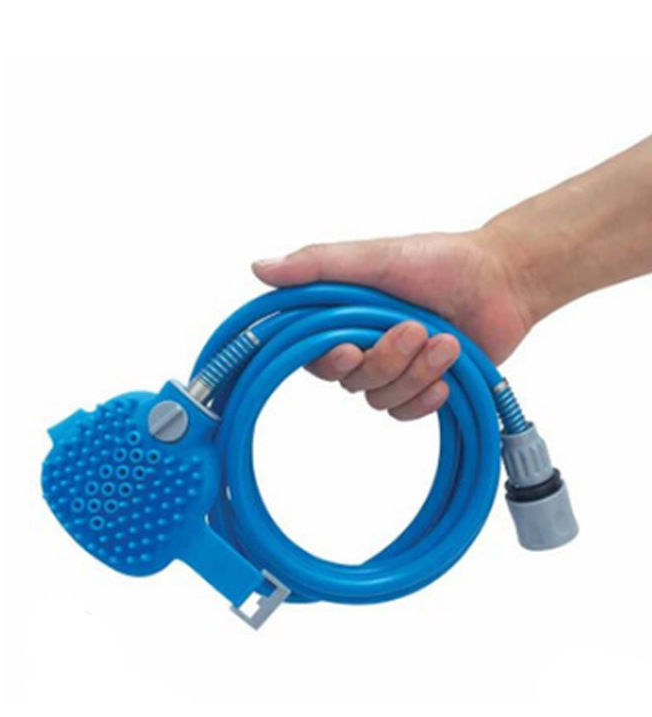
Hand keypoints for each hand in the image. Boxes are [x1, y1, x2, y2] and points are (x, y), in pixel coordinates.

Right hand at [252, 229, 532, 419]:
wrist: (503, 282)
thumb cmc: (441, 261)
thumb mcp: (375, 257)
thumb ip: (318, 265)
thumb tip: (261, 268)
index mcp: (342, 314)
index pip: (310, 352)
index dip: (326, 359)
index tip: (350, 348)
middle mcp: (363, 343)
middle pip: (348, 380)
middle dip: (384, 360)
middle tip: (415, 330)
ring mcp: (392, 368)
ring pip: (379, 397)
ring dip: (415, 371)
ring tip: (446, 342)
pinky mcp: (421, 388)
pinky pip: (405, 412)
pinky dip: (426, 397)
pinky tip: (447, 376)